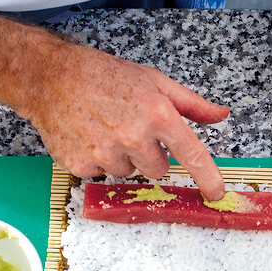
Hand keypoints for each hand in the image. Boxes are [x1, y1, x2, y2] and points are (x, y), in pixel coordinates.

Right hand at [0, 16, 228, 198]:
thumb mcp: (153, 80)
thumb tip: (220, 115)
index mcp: (156, 113)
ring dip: (122, 158)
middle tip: (131, 130)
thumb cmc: (104, 76)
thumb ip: (190, 103)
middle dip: (149, 155)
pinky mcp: (82, 164)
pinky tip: (88, 136)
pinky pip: (101, 174)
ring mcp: (106, 153)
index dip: (208, 177)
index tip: (217, 194)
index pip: (191, 154)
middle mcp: (133, 136)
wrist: (51, 77)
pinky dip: (97, 160)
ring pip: (128, 173)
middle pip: (158, 170)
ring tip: (105, 129)